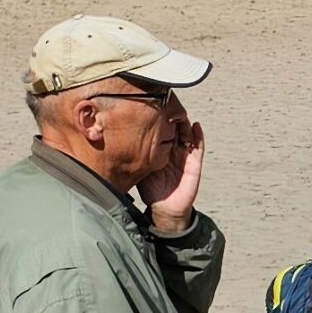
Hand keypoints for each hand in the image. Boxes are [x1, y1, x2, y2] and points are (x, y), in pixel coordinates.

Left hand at [141, 113, 204, 234]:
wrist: (164, 208)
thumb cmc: (150, 190)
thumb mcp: (138, 168)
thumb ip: (131, 156)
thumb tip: (112, 143)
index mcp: (160, 151)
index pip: (161, 131)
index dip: (158, 120)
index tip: (152, 106)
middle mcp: (173, 151)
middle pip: (175, 129)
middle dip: (172, 117)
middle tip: (167, 104)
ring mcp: (185, 156)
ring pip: (187, 134)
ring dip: (185, 123)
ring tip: (180, 112)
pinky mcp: (194, 164)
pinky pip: (198, 147)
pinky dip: (198, 136)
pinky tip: (196, 126)